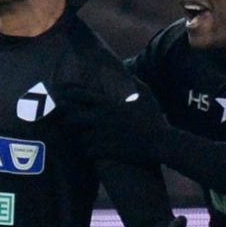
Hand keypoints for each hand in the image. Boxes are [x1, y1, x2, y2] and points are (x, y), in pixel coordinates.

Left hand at [57, 84, 171, 168]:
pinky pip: (88, 152)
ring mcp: (103, 136)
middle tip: (70, 123)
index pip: (81, 95)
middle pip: (73, 118)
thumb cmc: (154, 118)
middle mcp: (102, 119)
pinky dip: (88, 152)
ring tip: (82, 140)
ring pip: (80, 137)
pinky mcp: (106, 151)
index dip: (70, 94)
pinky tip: (91, 153)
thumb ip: (135, 82)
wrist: (160, 143)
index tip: (65, 96)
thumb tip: (129, 73)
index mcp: (108, 104)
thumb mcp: (146, 95)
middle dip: (69, 121)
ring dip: (80, 139)